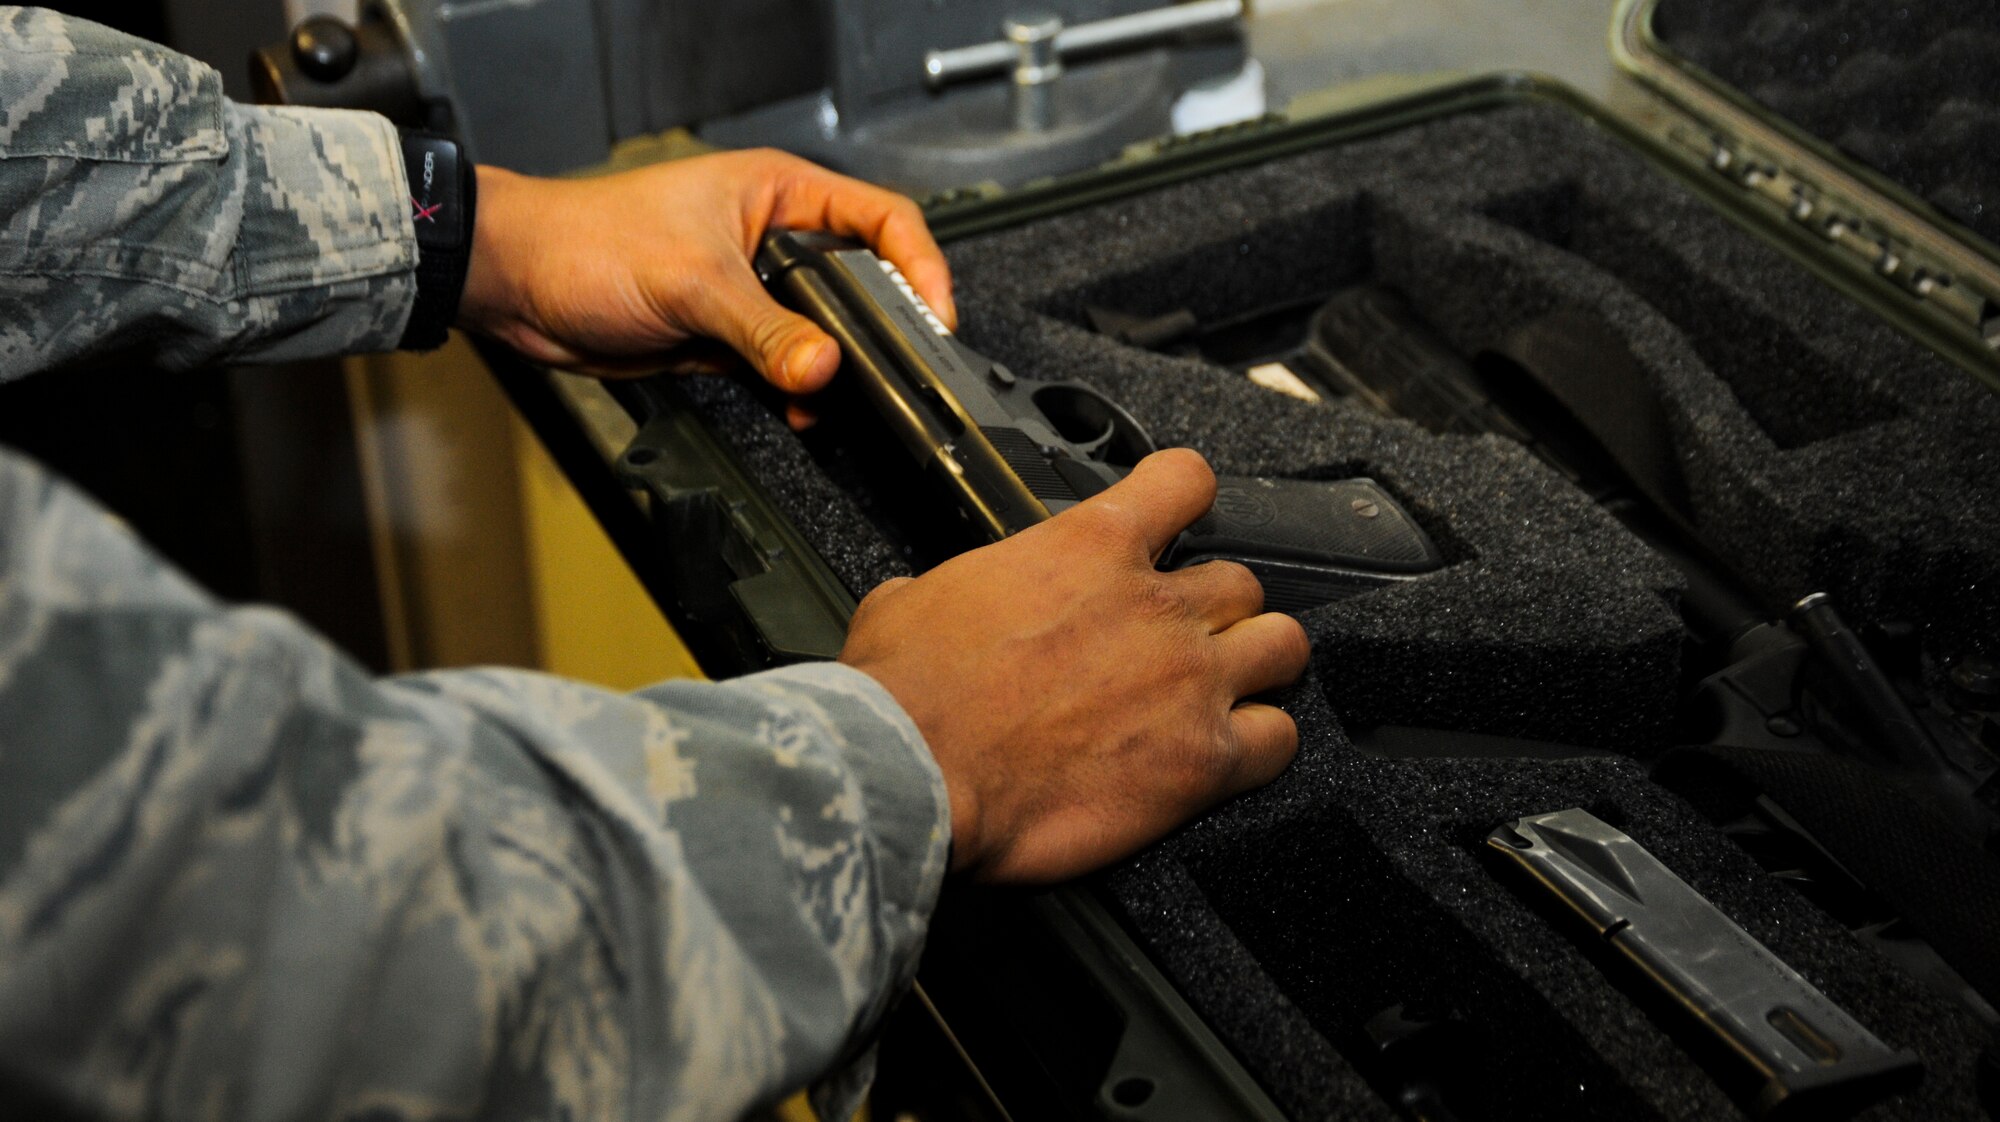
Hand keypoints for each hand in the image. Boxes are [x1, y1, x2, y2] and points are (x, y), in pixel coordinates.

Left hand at [459, 150, 953, 396]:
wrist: (521, 286)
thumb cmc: (587, 243)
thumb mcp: (693, 283)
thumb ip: (765, 330)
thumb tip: (824, 366)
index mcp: (777, 193)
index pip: (882, 219)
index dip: (920, 266)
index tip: (934, 316)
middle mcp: (771, 237)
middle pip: (860, 282)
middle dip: (877, 328)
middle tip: (895, 367)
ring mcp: (752, 290)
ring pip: (822, 333)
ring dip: (831, 370)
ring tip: (833, 397)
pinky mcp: (728, 336)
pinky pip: (784, 367)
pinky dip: (796, 392)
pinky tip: (798, 409)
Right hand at [840, 449, 1310, 882]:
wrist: (913, 773)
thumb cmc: (906, 693)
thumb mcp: (911, 599)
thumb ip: (957, 585)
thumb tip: (935, 597)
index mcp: (1090, 546)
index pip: (1187, 480)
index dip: (1188, 500)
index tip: (1181, 521)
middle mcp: (1155, 605)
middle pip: (1243, 582)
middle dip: (1220, 610)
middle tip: (1184, 639)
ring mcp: (1190, 681)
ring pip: (1283, 647)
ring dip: (1260, 666)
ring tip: (1230, 691)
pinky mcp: (1203, 761)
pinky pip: (1280, 740)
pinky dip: (1264, 746)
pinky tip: (1234, 755)